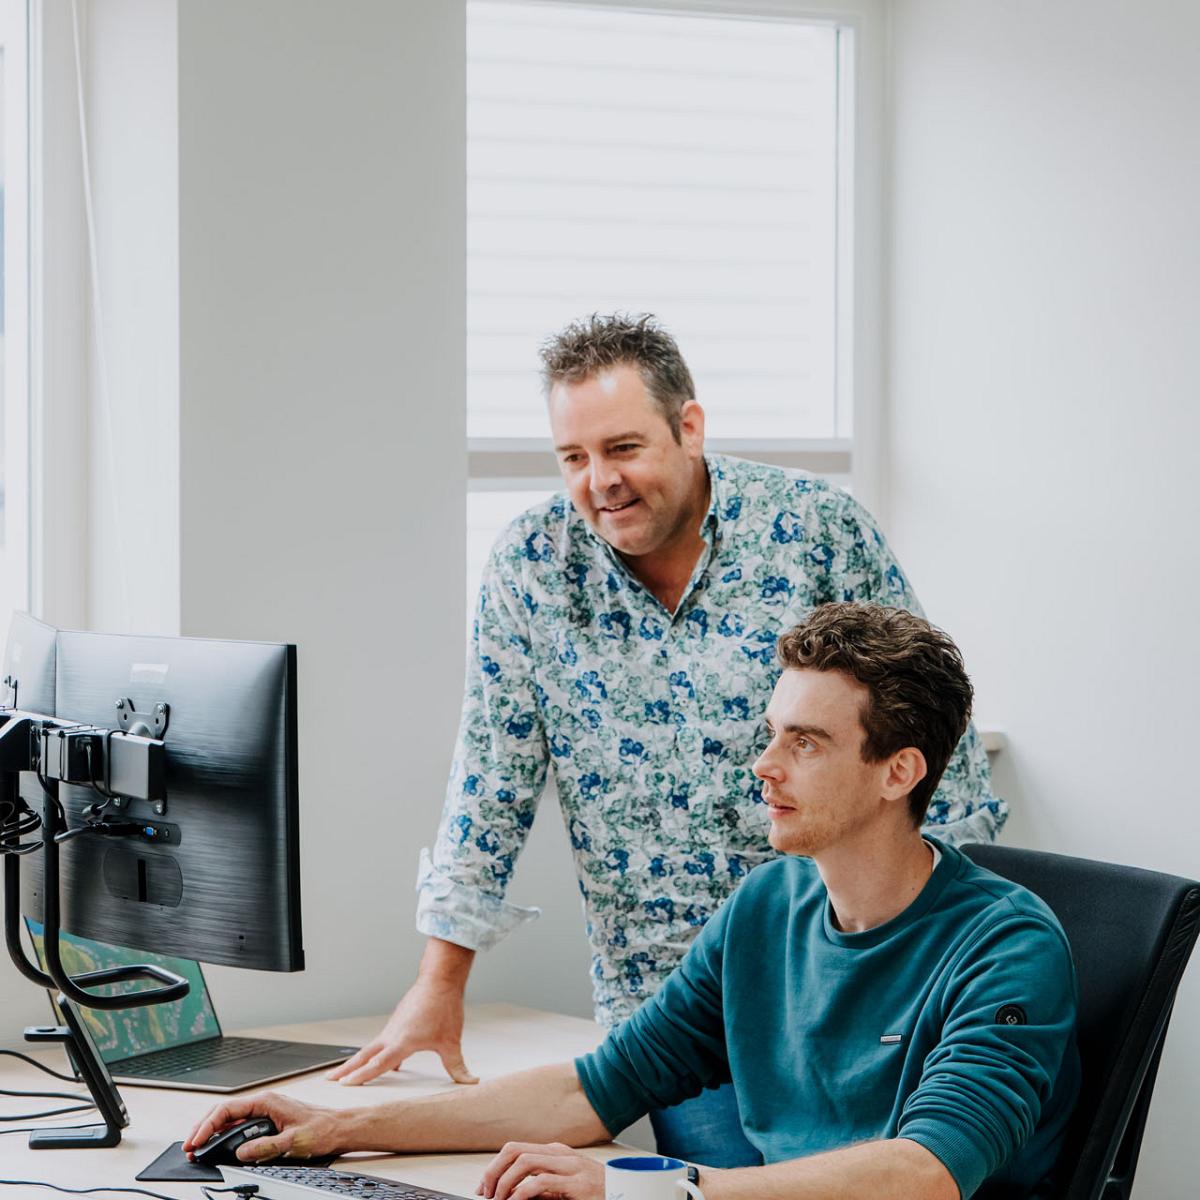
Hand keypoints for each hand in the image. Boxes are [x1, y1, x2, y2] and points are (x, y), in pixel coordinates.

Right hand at [183, 1090, 347, 1162]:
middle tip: (189, 1147)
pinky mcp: (267, 1123)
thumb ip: (265, 1147)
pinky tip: (217, 1146)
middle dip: (204, 1128)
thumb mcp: (292, 1141)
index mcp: (267, 1101)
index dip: (208, 1125)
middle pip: (224, 1112)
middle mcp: (264, 1104)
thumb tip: (241, 1152)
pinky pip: (240, 1128)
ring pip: (230, 1120)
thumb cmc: (322, 1128)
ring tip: (198, 1148)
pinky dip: (225, 1136)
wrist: (339, 1128)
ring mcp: (264, 1113)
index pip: (228, 1109)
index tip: (197, 1141)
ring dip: (213, 1133)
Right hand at [326, 978, 477, 1085]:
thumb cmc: (444, 1006)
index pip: (377, 1064)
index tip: (344, 1085)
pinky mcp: (399, 1021)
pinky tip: (391, 1062)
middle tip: (329, 1079)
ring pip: (372, 1047)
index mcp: (402, 1042)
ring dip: (359, 1060)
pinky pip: (383, 1041)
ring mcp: (394, 1027)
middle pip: (364, 1055)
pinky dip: (377, 1052)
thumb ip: (458, 1066)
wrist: (440, 979)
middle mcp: (392, 1034)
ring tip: (347, 1073)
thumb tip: (470, 1081)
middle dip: (346, 1069)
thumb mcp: (451, 1041)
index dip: (361, 1076)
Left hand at [477, 1142, 604, 1199]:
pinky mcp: (576, 1184)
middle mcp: (559, 1154)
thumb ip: (541, 1185)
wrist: (625, 1194)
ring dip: (505, 1182)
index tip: (484, 1187)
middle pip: (514, 1150)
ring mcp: (569, 1166)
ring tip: (499, 1199)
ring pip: (524, 1161)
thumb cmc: (594, 1192)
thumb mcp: (563, 1187)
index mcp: (554, 1152)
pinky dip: (522, 1192)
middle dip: (493, 1171)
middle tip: (486, 1193)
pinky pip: (541, 1182)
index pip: (514, 1149)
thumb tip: (512, 1194)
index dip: (494, 1167)